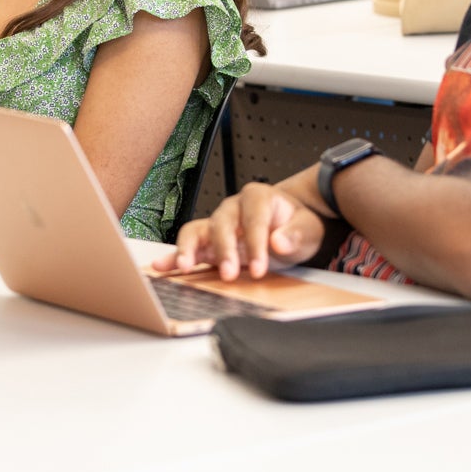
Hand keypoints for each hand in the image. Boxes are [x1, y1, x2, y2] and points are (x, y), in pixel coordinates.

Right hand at [152, 181, 327, 279]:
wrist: (289, 228)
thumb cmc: (296, 224)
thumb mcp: (308, 227)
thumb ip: (296, 233)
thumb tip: (279, 240)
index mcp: (258, 197)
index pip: (252, 217)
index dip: (255, 243)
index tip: (259, 268)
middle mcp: (233, 207)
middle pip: (221, 223)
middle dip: (224, 250)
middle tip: (229, 274)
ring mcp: (217, 223)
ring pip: (196, 230)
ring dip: (190, 249)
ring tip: (185, 267)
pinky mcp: (208, 241)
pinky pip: (188, 245)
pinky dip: (174, 255)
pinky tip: (162, 265)